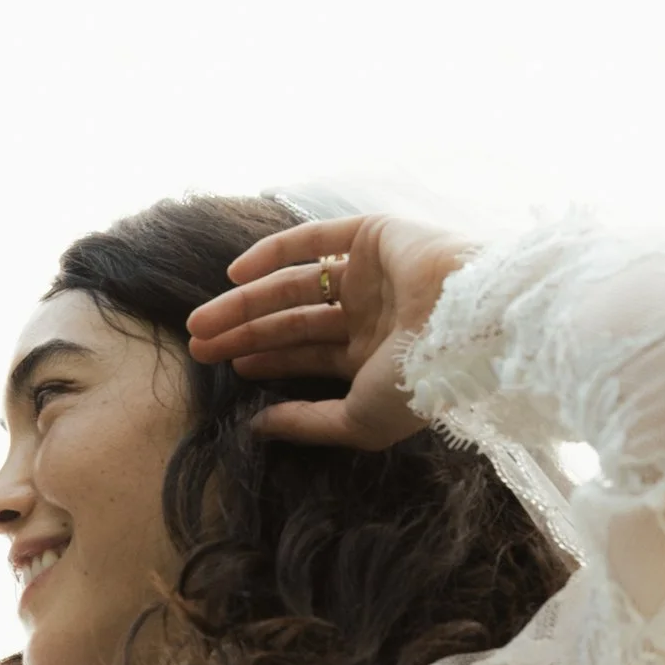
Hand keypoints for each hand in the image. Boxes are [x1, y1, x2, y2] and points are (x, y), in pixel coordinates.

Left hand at [184, 214, 475, 449]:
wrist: (466, 326)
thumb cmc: (417, 384)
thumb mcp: (356, 421)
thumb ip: (307, 425)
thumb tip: (256, 429)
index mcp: (375, 357)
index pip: (308, 355)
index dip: (266, 360)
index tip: (226, 367)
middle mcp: (374, 313)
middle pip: (293, 322)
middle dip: (244, 333)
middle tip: (198, 345)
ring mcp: (373, 274)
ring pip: (295, 285)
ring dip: (246, 301)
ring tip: (202, 321)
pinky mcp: (374, 235)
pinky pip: (314, 239)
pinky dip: (273, 251)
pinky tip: (235, 274)